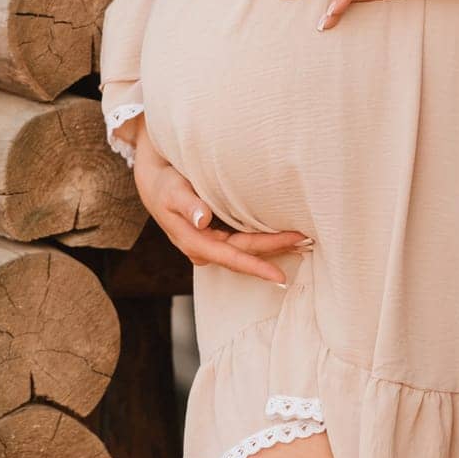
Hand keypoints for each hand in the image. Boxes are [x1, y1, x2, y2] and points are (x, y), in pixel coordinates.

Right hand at [131, 120, 310, 285]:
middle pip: (246, 253)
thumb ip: (188, 205)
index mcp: (195, 242)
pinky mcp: (216, 234)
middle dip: (275, 250)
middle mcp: (205, 248)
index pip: (232, 258)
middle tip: (305, 242)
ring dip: (273, 246)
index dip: (257, 267)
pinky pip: (244, 241)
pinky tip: (282, 234)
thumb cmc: (163, 183)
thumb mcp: (172, 190)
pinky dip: (264, 237)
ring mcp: (211, 243)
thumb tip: (203, 220)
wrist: (153, 181)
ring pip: (247, 249)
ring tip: (302, 241)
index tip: (280, 276)